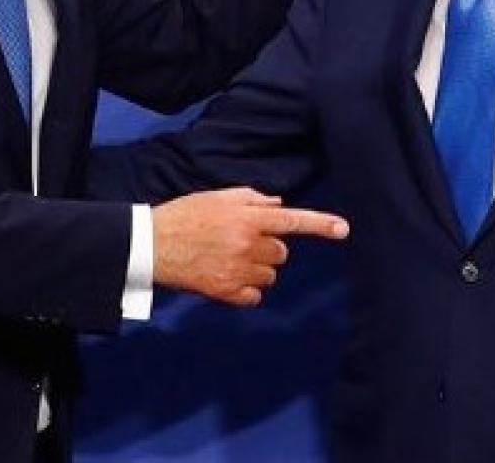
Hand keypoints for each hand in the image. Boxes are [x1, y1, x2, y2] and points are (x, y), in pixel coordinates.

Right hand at [151, 187, 349, 306]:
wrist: (150, 245)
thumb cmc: (184, 216)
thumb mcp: (217, 197)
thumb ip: (251, 199)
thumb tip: (278, 204)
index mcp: (247, 218)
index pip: (292, 220)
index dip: (321, 224)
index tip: (344, 229)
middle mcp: (247, 245)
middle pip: (281, 253)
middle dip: (268, 248)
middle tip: (240, 242)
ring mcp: (237, 270)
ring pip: (270, 275)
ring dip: (257, 268)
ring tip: (229, 259)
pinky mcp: (225, 292)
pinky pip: (255, 295)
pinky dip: (246, 289)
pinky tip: (226, 277)